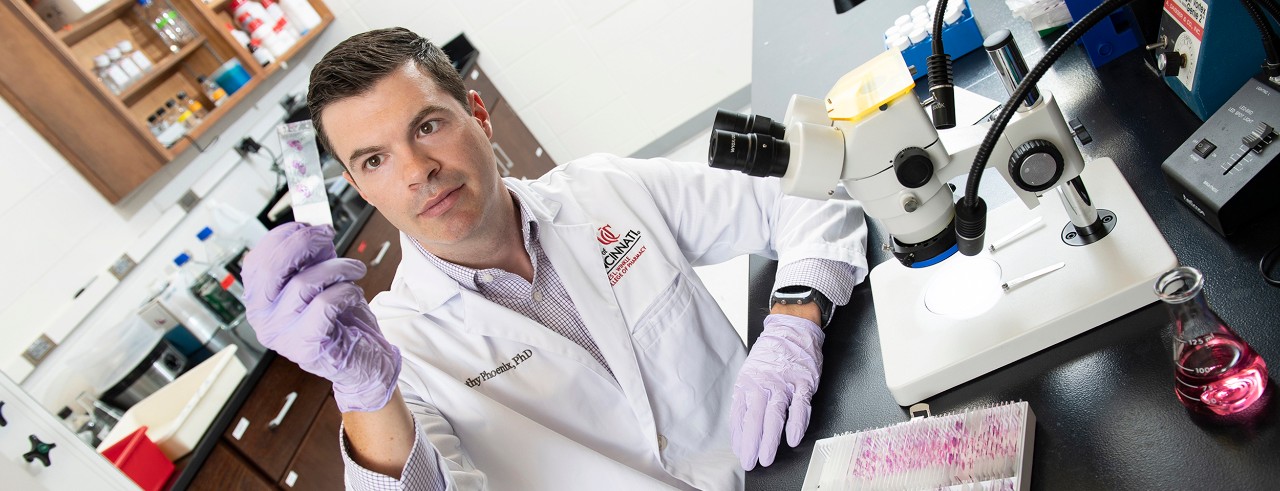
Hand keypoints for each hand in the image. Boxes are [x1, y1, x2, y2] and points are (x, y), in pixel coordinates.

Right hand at [242, 223, 400, 411]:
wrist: (364, 360)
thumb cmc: (342, 320)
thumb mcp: (323, 279)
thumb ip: (313, 257)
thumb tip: (313, 225)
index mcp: (260, 300)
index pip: (257, 260)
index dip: (284, 236)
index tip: (309, 225)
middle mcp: (262, 318)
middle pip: (271, 267)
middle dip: (303, 242)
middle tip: (328, 237)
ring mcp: (281, 335)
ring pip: (304, 283)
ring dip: (337, 268)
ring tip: (354, 270)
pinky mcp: (305, 347)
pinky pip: (324, 304)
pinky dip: (345, 291)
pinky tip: (353, 294)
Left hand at [730, 314, 823, 469]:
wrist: (792, 329)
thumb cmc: (771, 356)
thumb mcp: (751, 374)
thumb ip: (746, 400)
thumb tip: (740, 430)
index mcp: (748, 383)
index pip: (740, 414)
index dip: (739, 435)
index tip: (739, 452)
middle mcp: (764, 384)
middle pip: (755, 418)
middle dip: (751, 443)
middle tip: (750, 461)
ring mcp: (784, 383)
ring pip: (774, 414)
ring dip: (770, 438)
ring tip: (767, 457)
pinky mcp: (803, 382)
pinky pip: (800, 406)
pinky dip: (796, 423)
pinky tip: (792, 438)